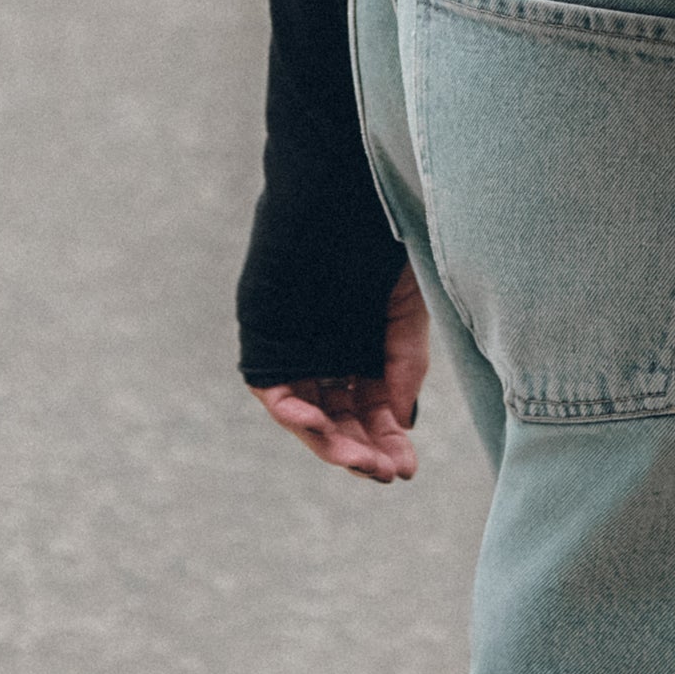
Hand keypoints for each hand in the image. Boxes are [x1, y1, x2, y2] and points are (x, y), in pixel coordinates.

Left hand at [250, 263, 429, 484]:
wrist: (341, 201)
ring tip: (358, 461)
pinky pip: (274, 392)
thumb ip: (405, 364)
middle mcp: (328, 358)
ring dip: (331, 443)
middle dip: (363, 451)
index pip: (374, 412)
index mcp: (364, 350)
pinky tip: (316, 424)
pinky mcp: (267, 345)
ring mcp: (296, 353)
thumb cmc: (378, 245)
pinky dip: (291, 413)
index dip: (389, 442)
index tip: (407, 469)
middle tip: (385, 471)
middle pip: (342, 422)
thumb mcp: (408, 310)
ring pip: (309, 416)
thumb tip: (401, 422)